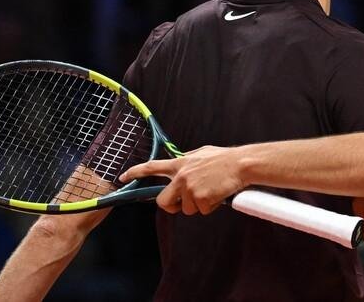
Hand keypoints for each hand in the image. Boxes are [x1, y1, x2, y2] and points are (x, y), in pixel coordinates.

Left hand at [118, 145, 244, 214]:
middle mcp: (181, 176)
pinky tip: (218, 194)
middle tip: (184, 203)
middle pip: (163, 202)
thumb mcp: (202, 153)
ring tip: (212, 191)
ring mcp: (190, 188)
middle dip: (172, 206)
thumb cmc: (226, 159)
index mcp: (180, 164)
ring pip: (187, 209)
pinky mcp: (200, 198)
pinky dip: (211, 206)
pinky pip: (202, 211)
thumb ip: (188, 159)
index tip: (123, 177)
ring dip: (199, 205)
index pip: (151, 167)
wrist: (241, 164)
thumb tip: (182, 161)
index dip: (135, 173)